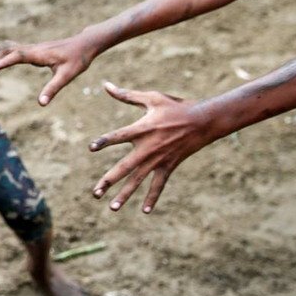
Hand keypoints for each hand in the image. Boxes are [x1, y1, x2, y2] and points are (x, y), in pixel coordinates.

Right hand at [0, 32, 98, 105]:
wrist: (85, 43)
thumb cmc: (78, 59)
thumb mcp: (67, 76)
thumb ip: (53, 89)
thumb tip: (41, 103)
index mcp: (39, 54)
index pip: (17, 56)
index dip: (3, 62)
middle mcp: (34, 49)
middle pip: (8, 50)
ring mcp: (33, 48)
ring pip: (10, 48)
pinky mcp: (35, 50)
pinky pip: (15, 50)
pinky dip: (4, 55)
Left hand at [89, 82, 215, 213]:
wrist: (204, 121)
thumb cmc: (175, 106)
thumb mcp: (152, 98)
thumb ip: (127, 95)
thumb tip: (105, 85)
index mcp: (143, 128)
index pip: (119, 136)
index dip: (105, 141)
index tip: (91, 148)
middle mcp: (149, 147)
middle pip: (125, 167)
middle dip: (109, 181)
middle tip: (95, 193)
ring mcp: (159, 159)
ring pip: (139, 180)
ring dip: (125, 195)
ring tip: (112, 208)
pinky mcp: (169, 166)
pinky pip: (159, 184)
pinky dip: (153, 197)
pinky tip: (145, 211)